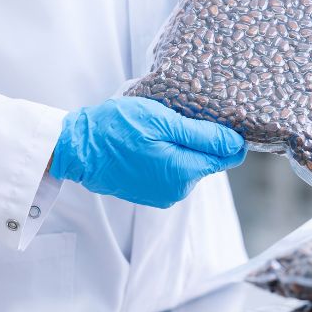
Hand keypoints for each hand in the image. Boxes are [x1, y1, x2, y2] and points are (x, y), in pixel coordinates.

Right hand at [49, 97, 246, 207]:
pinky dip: (168, 156)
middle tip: (180, 117)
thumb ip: (203, 135)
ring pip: (189, 165)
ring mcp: (163, 195)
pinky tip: (152, 141)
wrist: (75, 147)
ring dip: (183, 146)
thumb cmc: (116, 129)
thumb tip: (235, 144)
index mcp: (184, 172)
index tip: (220, 120)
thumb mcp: (163, 121)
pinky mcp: (150, 193)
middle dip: (202, 140)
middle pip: (208, 161)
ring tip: (161, 128)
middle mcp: (178, 190)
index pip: (227, 157)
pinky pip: (172, 172)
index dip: (228, 138)